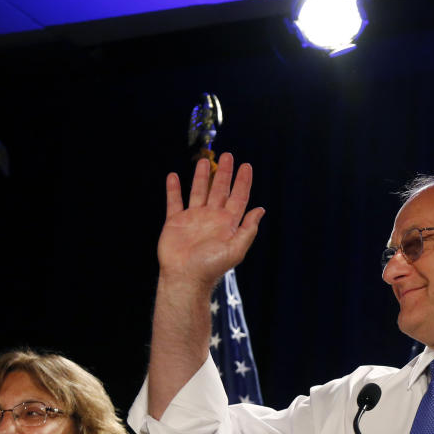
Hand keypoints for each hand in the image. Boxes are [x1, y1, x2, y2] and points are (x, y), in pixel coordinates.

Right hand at [158, 153, 264, 288]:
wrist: (185, 277)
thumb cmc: (211, 266)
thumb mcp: (236, 248)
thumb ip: (248, 229)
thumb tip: (260, 210)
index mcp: (228, 223)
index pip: (238, 197)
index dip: (243, 182)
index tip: (246, 166)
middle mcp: (211, 218)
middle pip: (219, 190)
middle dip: (224, 173)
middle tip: (228, 156)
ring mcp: (193, 218)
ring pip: (198, 192)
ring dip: (201, 176)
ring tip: (204, 161)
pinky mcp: (175, 222)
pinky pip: (174, 202)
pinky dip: (173, 189)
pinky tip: (174, 176)